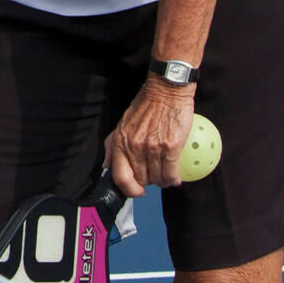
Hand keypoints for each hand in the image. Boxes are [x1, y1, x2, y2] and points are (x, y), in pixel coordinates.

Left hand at [103, 77, 194, 195]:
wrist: (165, 91)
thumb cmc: (145, 106)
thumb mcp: (122, 124)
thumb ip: (114, 145)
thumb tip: (108, 167)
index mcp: (119, 141)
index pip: (119, 177)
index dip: (128, 190)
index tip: (137, 191)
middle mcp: (134, 146)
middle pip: (141, 180)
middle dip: (148, 183)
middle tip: (154, 176)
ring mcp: (152, 147)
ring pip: (157, 179)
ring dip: (163, 182)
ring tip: (166, 177)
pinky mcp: (170, 147)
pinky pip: (171, 173)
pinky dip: (174, 178)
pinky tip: (175, 177)